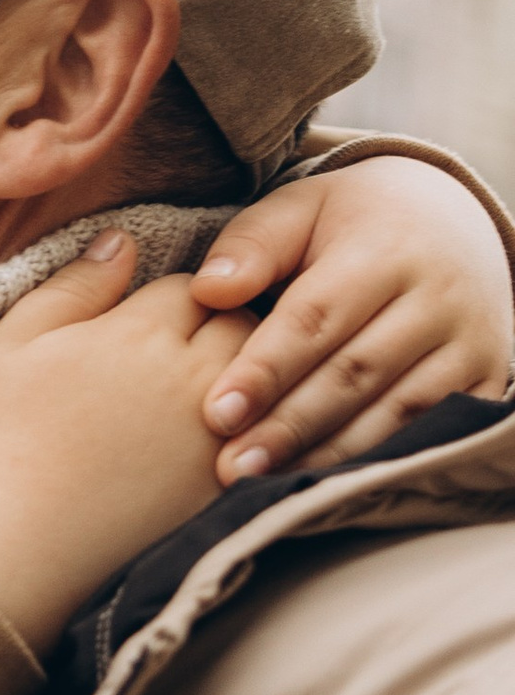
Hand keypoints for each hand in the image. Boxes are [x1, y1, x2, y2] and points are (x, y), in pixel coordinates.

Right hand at [0, 238, 245, 650]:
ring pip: (265, 383)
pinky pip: (265, 442)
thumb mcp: (13, 343)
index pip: (190, 287)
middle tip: (192, 348)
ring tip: (211, 390)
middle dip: (223, 327)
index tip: (155, 317)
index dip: (173, 297)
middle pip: (242, 326)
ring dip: (245, 377)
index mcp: (140, 333)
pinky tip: (224, 442)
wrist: (8, 549)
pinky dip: (255, 432)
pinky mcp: (225, 491)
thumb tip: (122, 242)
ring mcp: (217, 438)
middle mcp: (193, 378)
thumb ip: (75, 287)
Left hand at [190, 157, 513, 481]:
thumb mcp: (302, 209)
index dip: (266, 369)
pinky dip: (379, 460)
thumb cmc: (355, 222)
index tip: (217, 413)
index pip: (317, 317)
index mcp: (386, 247)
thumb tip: (208, 291)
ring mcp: (471, 342)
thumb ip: (252, 245)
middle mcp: (439, 296)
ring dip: (329, 455)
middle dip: (289, 425)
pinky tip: (327, 483)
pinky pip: (433, 431)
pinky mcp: (489, 378)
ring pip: (398, 412)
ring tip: (266, 485)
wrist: (456, 221)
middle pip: (356, 373)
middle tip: (231, 467)